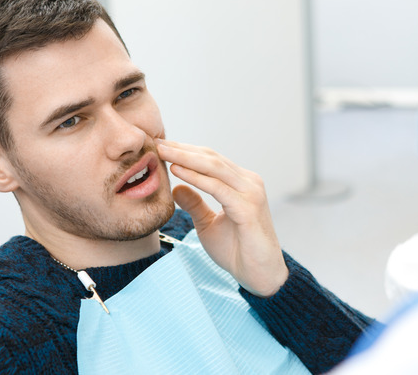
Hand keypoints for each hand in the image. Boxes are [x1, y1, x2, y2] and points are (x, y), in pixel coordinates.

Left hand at [156, 139, 287, 296]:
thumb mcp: (208, 224)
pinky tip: (176, 171)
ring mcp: (251, 193)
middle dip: (182, 149)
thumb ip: (195, 204)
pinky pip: (217, 188)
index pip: (211, 160)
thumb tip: (176, 187)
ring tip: (162, 151)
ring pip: (214, 167)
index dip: (185, 151)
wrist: (259, 275)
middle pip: (211, 158)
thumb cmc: (237, 251)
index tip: (161, 147)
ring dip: (185, 157)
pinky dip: (195, 178)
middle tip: (157, 142)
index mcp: (242, 184)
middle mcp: (249, 183)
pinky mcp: (248, 208)